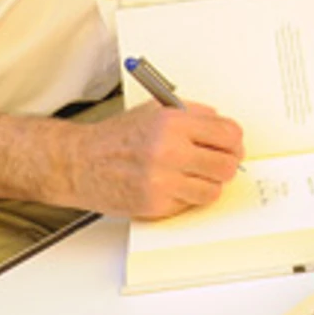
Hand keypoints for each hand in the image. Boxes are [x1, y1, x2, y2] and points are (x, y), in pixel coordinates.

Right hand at [68, 100, 245, 218]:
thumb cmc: (116, 137)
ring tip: (195, 175)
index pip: (228, 134)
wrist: (79, 163)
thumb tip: (223, 125)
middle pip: (226, 165)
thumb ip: (192, 114)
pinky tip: (174, 185)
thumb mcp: (155, 110)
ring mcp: (162, 181)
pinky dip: (187, 196)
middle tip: (218, 163)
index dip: (234, 141)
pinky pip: (190, 204)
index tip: (231, 145)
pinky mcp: (155, 204)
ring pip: (213, 190)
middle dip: (226, 164)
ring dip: (208, 184)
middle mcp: (168, 151)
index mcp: (172, 123)